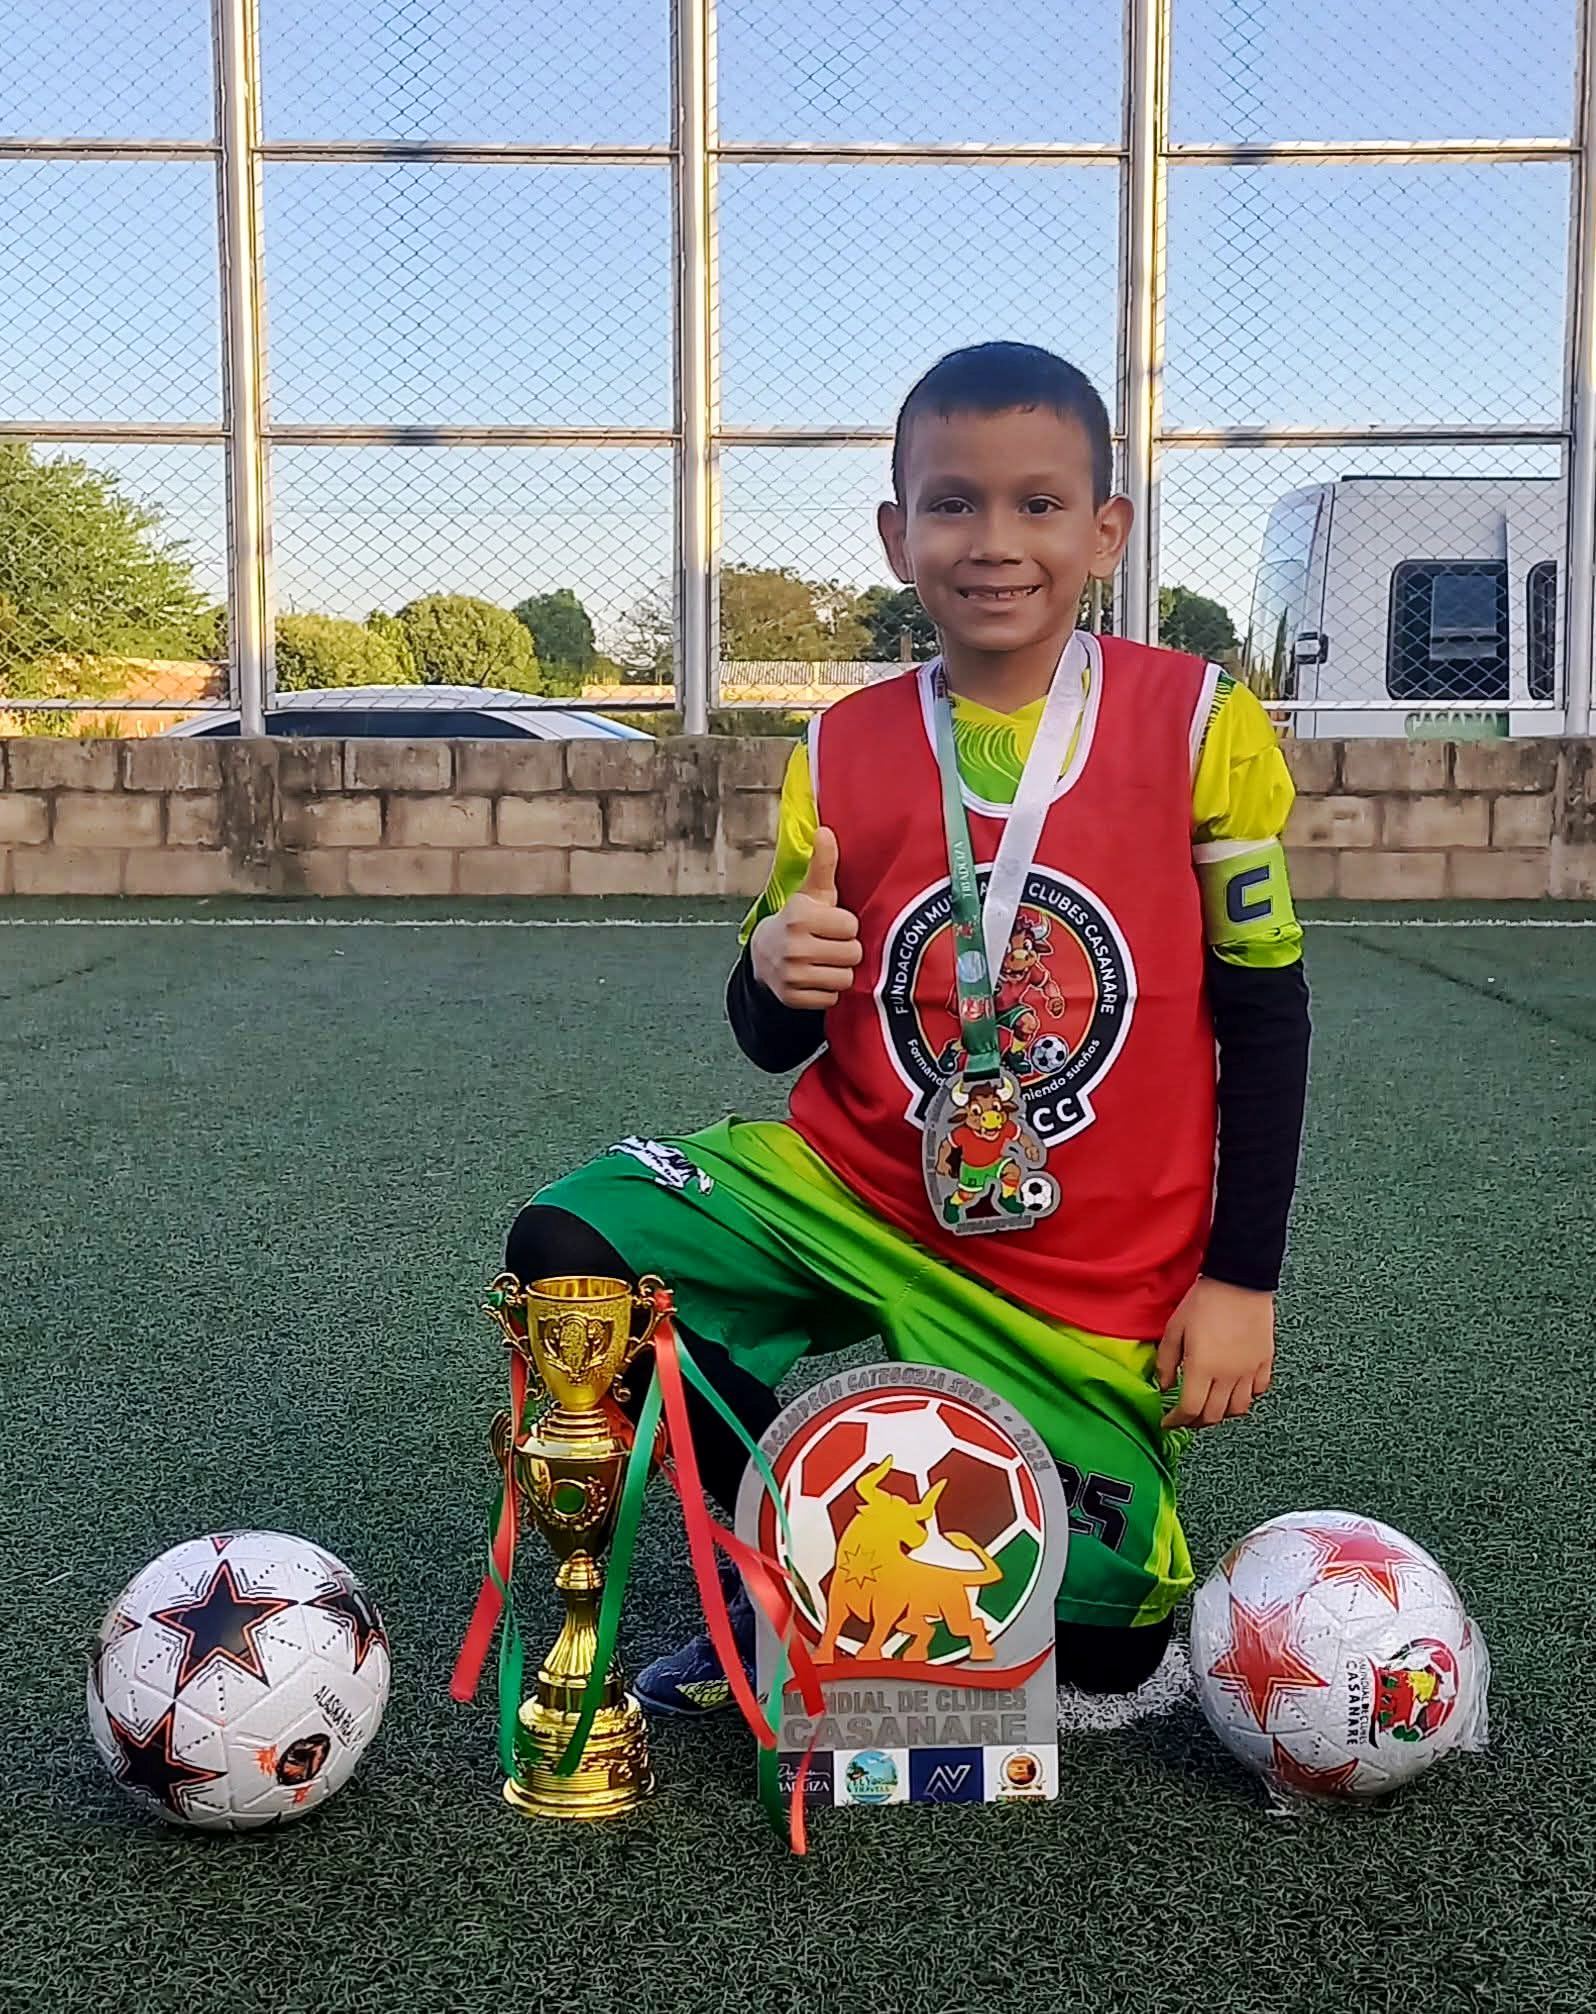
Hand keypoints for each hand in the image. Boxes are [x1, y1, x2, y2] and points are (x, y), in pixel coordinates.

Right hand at [749, 826, 862, 1010]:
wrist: (764, 955)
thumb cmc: (799, 920)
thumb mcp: (812, 892)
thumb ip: (823, 863)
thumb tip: (826, 830)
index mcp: (800, 916)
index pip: (851, 927)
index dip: (845, 926)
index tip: (831, 924)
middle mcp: (793, 946)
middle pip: (852, 954)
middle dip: (845, 950)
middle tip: (829, 944)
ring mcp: (791, 974)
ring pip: (845, 979)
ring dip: (839, 971)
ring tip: (824, 961)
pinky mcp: (792, 997)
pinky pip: (831, 998)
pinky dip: (827, 991)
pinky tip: (815, 978)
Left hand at [1156, 1277, 1274, 1429]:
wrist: (1239, 1280)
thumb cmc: (1204, 1301)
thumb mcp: (1174, 1328)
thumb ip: (1165, 1361)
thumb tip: (1163, 1385)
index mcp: (1202, 1368)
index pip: (1189, 1410)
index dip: (1176, 1421)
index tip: (1168, 1422)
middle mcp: (1228, 1376)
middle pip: (1213, 1416)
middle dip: (1196, 1422)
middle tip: (1185, 1417)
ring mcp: (1249, 1371)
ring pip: (1238, 1410)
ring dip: (1221, 1414)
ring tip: (1210, 1406)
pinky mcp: (1264, 1362)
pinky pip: (1258, 1391)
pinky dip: (1245, 1397)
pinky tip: (1234, 1389)